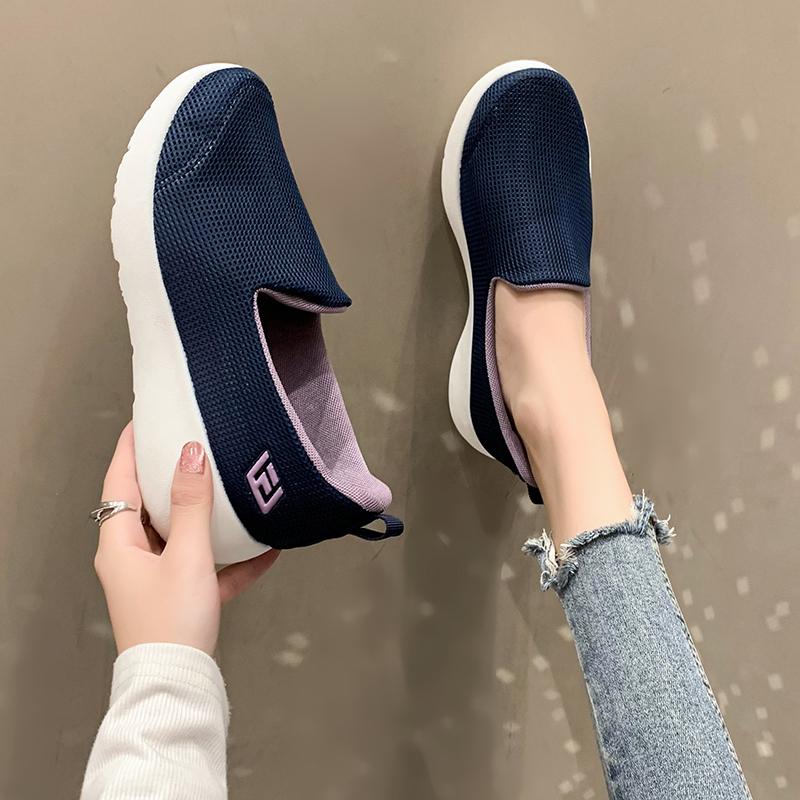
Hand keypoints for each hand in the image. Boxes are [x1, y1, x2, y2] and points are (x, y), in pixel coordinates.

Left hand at [94, 423, 278, 654]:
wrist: (179, 685)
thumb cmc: (171, 623)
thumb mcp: (187, 555)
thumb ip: (191, 504)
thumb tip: (190, 455)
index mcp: (119, 544)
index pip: (119, 482)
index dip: (131, 449)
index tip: (146, 420)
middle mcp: (133, 559)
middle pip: (150, 506)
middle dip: (171, 476)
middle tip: (192, 445)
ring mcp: (157, 579)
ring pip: (181, 535)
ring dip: (206, 515)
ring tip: (228, 488)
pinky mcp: (182, 598)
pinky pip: (207, 567)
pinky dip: (231, 557)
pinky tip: (265, 548)